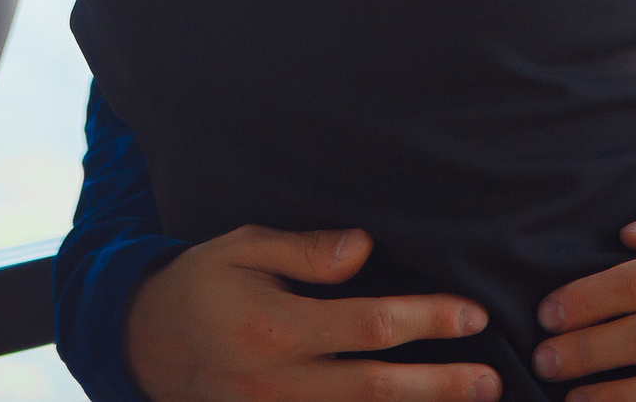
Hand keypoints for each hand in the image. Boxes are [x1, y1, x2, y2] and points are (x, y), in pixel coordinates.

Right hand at [128, 224, 501, 401]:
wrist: (143, 345)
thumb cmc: (199, 285)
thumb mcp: (241, 248)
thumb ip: (303, 250)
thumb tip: (365, 247)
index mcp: (275, 327)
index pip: (368, 326)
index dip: (425, 321)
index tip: (471, 315)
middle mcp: (281, 381)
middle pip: (377, 389)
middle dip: (441, 385)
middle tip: (493, 379)